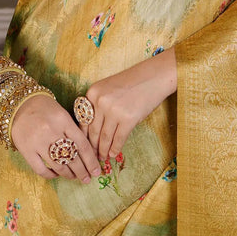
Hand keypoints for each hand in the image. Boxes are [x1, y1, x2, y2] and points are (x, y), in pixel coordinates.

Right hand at [11, 94, 101, 183]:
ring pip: (58, 166)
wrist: (20, 105)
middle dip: (82, 171)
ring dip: (69, 174)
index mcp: (63, 120)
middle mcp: (51, 131)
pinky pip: (42, 170)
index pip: (82, 144)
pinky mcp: (27, 151)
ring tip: (75, 177)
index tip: (96, 170)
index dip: (91, 160)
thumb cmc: (45, 109)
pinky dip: (51, 175)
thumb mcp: (62, 113)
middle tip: (87, 178)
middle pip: (72, 157)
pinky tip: (57, 174)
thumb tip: (88, 153)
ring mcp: (38, 142)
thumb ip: (73, 130)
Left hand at [81, 47, 176, 161]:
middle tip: (93, 157)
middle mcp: (100, 101)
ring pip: (105, 137)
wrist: (153, 77)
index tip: (84, 147)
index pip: (83, 120)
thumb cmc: (131, 82)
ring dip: (103, 150)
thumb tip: (92, 131)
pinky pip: (119, 139)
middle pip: (93, 131)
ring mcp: (114, 110)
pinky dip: (115, 149)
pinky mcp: (128, 119)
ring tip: (103, 158)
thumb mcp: (108, 88)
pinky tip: (114, 154)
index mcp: (93, 92)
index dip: (84, 137)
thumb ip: (98, 105)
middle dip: (93, 147)